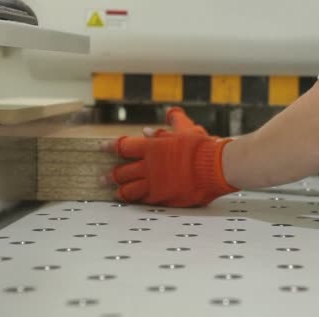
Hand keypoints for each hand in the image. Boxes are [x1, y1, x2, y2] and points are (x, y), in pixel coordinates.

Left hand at [102, 107, 236, 206]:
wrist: (216, 167)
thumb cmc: (202, 147)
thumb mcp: (187, 129)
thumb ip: (174, 122)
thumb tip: (167, 115)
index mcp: (152, 147)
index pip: (123, 146)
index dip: (110, 147)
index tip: (102, 148)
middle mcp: (149, 166)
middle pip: (122, 172)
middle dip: (111, 175)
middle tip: (103, 177)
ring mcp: (155, 184)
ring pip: (129, 190)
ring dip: (121, 191)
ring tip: (116, 192)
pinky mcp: (165, 197)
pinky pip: (145, 200)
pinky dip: (138, 200)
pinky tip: (135, 201)